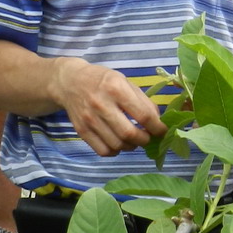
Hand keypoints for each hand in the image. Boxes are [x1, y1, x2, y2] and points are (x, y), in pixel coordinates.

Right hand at [49, 57, 166, 156]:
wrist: (70, 81)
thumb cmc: (102, 80)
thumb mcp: (125, 82)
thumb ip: (143, 101)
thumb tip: (158, 122)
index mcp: (116, 88)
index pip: (143, 115)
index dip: (157, 127)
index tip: (162, 131)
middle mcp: (101, 104)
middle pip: (129, 134)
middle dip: (144, 140)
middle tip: (147, 137)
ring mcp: (90, 119)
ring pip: (117, 145)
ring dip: (131, 147)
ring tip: (133, 140)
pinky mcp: (81, 130)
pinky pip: (103, 151)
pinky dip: (115, 151)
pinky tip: (118, 143)